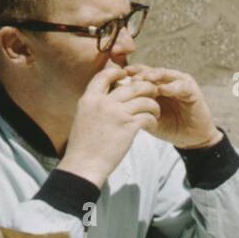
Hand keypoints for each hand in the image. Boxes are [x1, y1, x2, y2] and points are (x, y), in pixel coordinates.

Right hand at [61, 63, 160, 185]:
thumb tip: (109, 97)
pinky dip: (153, 119)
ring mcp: (116, 114)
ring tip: (155, 112)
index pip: (103, 75)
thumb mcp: (83, 118)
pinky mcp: (128, 126)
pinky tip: (152, 123)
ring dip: (153, 105)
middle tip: (153, 92)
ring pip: (144, 99)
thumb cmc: (83, 146)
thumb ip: (96, 105)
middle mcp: (102, 103)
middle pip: (131, 85)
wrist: (84, 165)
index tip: (127, 75)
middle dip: (146, 87)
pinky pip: (148, 115)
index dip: (117, 72)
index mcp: (89, 100)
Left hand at [123, 64, 219, 148]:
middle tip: (129, 75)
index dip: (128, 74)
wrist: (189, 138)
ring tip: (145, 78)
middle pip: (150, 71)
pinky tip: (163, 90)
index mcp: (153, 86)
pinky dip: (172, 87)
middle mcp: (166, 81)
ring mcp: (180, 83)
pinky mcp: (192, 90)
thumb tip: (111, 101)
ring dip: (155, 75)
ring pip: (165, 74)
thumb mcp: (146, 116)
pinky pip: (181, 85)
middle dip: (139, 72)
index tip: (116, 76)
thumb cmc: (167, 126)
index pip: (139, 74)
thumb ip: (134, 107)